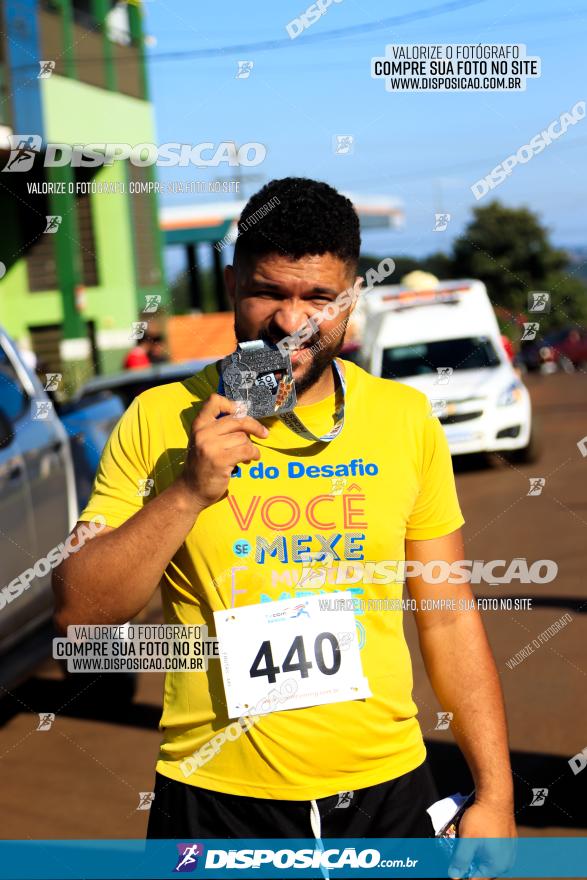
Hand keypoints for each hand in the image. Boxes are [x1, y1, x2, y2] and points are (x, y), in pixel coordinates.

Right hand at [179, 393, 267, 508]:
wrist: (191, 489)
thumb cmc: (202, 464)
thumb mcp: (203, 440)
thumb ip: (218, 428)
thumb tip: (246, 420)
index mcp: (199, 425)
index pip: (214, 401)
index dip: (231, 404)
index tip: (241, 413)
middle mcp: (203, 433)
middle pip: (237, 419)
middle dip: (254, 426)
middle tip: (263, 433)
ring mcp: (211, 446)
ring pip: (243, 437)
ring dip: (250, 446)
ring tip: (248, 454)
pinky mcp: (220, 460)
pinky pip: (246, 450)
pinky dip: (254, 454)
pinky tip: (252, 458)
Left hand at [449, 802, 516, 878]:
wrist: (496, 797)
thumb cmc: (482, 817)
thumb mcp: (467, 839)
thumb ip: (461, 860)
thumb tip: (454, 876)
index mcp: (497, 866)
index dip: (462, 874)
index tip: (453, 867)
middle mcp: (506, 863)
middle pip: (482, 871)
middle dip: (469, 864)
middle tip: (457, 853)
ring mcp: (509, 853)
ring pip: (487, 861)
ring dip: (475, 856)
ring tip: (465, 844)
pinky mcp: (509, 843)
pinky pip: (493, 852)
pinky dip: (483, 849)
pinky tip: (476, 838)